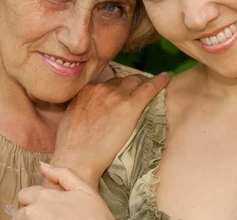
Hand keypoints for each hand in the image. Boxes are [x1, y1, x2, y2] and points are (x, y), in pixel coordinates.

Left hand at [15, 163, 113, 219]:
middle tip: (51, 217)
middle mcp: (34, 213)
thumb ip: (63, 175)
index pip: (24, 195)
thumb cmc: (96, 217)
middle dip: (31, 214)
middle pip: (20, 213)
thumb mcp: (84, 189)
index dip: (36, 200)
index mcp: (44, 197)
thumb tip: (43, 165)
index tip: (49, 208)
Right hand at [48, 72, 169, 189]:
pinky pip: (149, 88)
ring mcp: (116, 96)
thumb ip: (82, 107)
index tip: (125, 90)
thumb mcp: (70, 118)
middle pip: (123, 80)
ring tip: (153, 86)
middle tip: (142, 88)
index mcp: (86, 91)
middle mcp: (101, 89)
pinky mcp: (129, 106)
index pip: (108, 83)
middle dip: (133, 83)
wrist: (77, 158)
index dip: (119, 86)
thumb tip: (89, 111)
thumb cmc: (71, 146)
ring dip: (144, 83)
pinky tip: (166, 78)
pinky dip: (159, 82)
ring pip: (136, 81)